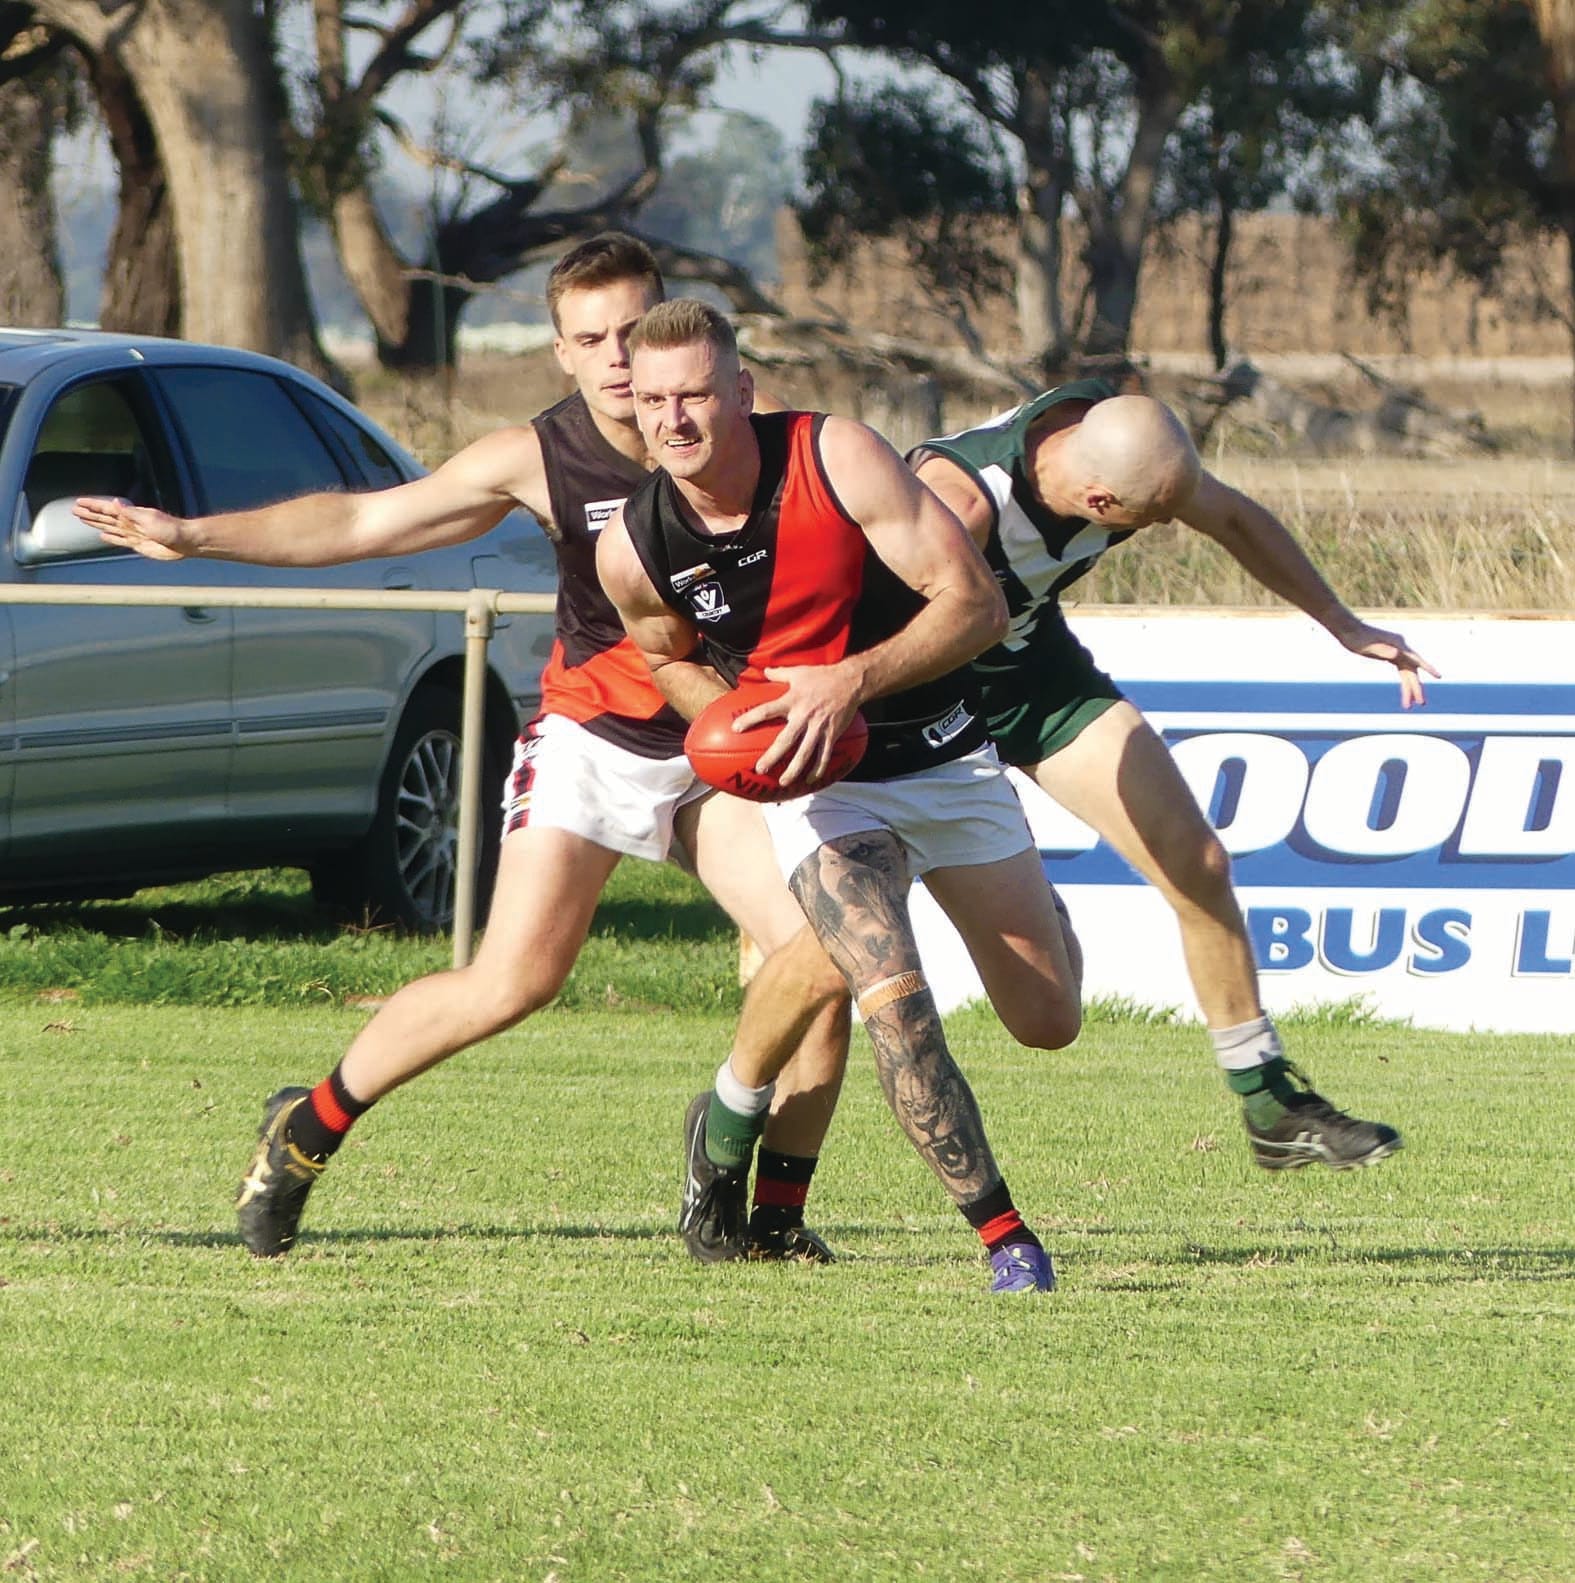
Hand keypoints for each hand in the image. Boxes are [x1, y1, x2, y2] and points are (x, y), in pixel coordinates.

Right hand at [73, 496, 191, 560]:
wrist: (185, 542)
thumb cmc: (171, 529)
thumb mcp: (149, 520)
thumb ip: (130, 513)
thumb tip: (115, 502)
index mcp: (131, 515)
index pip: (107, 508)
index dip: (93, 505)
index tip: (78, 502)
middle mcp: (130, 523)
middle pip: (105, 517)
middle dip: (90, 514)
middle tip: (74, 510)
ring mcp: (133, 534)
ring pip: (109, 528)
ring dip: (96, 524)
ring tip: (83, 519)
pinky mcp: (138, 545)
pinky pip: (120, 541)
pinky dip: (110, 538)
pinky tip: (102, 536)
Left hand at [735, 663, 862, 786]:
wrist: (850, 681)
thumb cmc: (822, 676)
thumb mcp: (798, 671)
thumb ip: (779, 673)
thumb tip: (764, 671)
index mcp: (793, 701)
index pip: (767, 710)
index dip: (751, 719)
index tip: (736, 728)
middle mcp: (804, 716)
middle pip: (786, 740)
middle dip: (773, 756)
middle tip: (760, 769)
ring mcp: (819, 727)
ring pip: (805, 753)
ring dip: (794, 769)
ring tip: (783, 782)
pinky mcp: (832, 734)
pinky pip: (824, 755)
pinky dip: (818, 769)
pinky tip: (810, 780)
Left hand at [1338, 620, 1440, 708]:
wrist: (1347, 629)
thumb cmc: (1356, 637)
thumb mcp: (1367, 646)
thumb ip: (1382, 650)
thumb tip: (1397, 654)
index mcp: (1398, 645)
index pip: (1416, 659)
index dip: (1428, 668)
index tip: (1438, 676)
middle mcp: (1400, 648)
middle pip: (1411, 671)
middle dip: (1416, 688)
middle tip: (1421, 704)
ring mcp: (1396, 651)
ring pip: (1406, 673)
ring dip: (1409, 688)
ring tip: (1410, 705)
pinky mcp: (1390, 654)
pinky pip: (1401, 670)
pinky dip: (1404, 681)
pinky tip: (1406, 691)